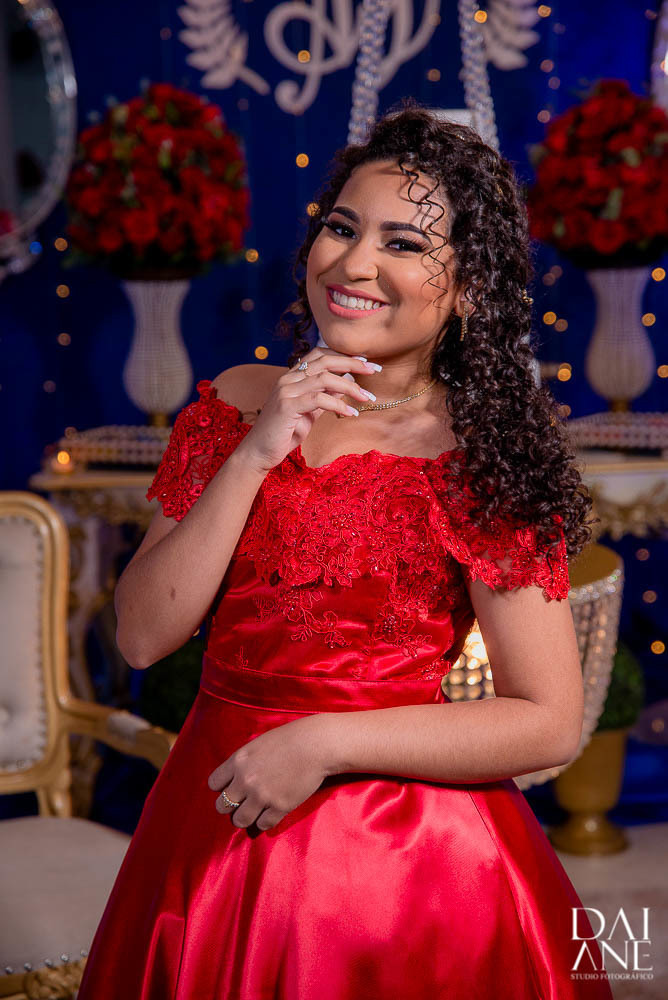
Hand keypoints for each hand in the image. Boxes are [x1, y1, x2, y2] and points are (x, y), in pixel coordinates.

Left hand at [207, 714, 332, 831]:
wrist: (316, 745)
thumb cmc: (289, 739)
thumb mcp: (258, 744)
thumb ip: (243, 762)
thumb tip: (234, 778)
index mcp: (238, 761)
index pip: (214, 784)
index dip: (222, 787)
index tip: (231, 788)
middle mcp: (245, 780)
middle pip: (222, 805)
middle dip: (230, 806)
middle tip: (241, 803)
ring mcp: (262, 796)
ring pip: (239, 820)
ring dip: (244, 818)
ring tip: (252, 813)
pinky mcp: (279, 807)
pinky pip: (262, 824)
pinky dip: (264, 821)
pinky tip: (270, 814)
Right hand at [234, 348, 381, 473]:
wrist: (259, 452)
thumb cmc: (284, 433)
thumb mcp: (309, 412)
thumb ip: (324, 397)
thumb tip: (344, 386)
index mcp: (292, 377)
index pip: (320, 355)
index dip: (344, 355)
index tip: (366, 362)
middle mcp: (287, 379)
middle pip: (325, 361)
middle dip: (353, 363)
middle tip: (374, 370)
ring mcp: (286, 391)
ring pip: (324, 379)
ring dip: (350, 386)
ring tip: (367, 397)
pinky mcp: (287, 406)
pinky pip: (319, 399)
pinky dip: (338, 405)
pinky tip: (351, 412)